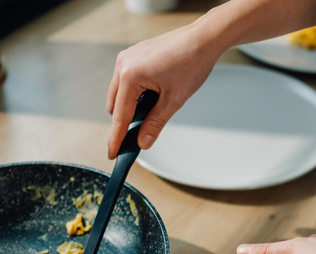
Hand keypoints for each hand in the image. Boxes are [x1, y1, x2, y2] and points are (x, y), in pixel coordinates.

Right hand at [106, 23, 221, 158]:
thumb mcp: (173, 101)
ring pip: (119, 93)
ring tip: (157, 104)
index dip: (116, 138)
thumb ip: (155, 124)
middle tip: (143, 132)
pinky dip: (135, 92)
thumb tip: (143, 142)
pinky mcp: (133, 54)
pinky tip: (155, 92)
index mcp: (130, 76)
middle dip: (126, 120)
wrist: (203, 39)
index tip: (112, 153)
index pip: (120, 116)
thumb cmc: (191, 63)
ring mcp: (127, 57)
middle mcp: (123, 64)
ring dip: (131, 105)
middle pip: (115, 106)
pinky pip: (126, 80)